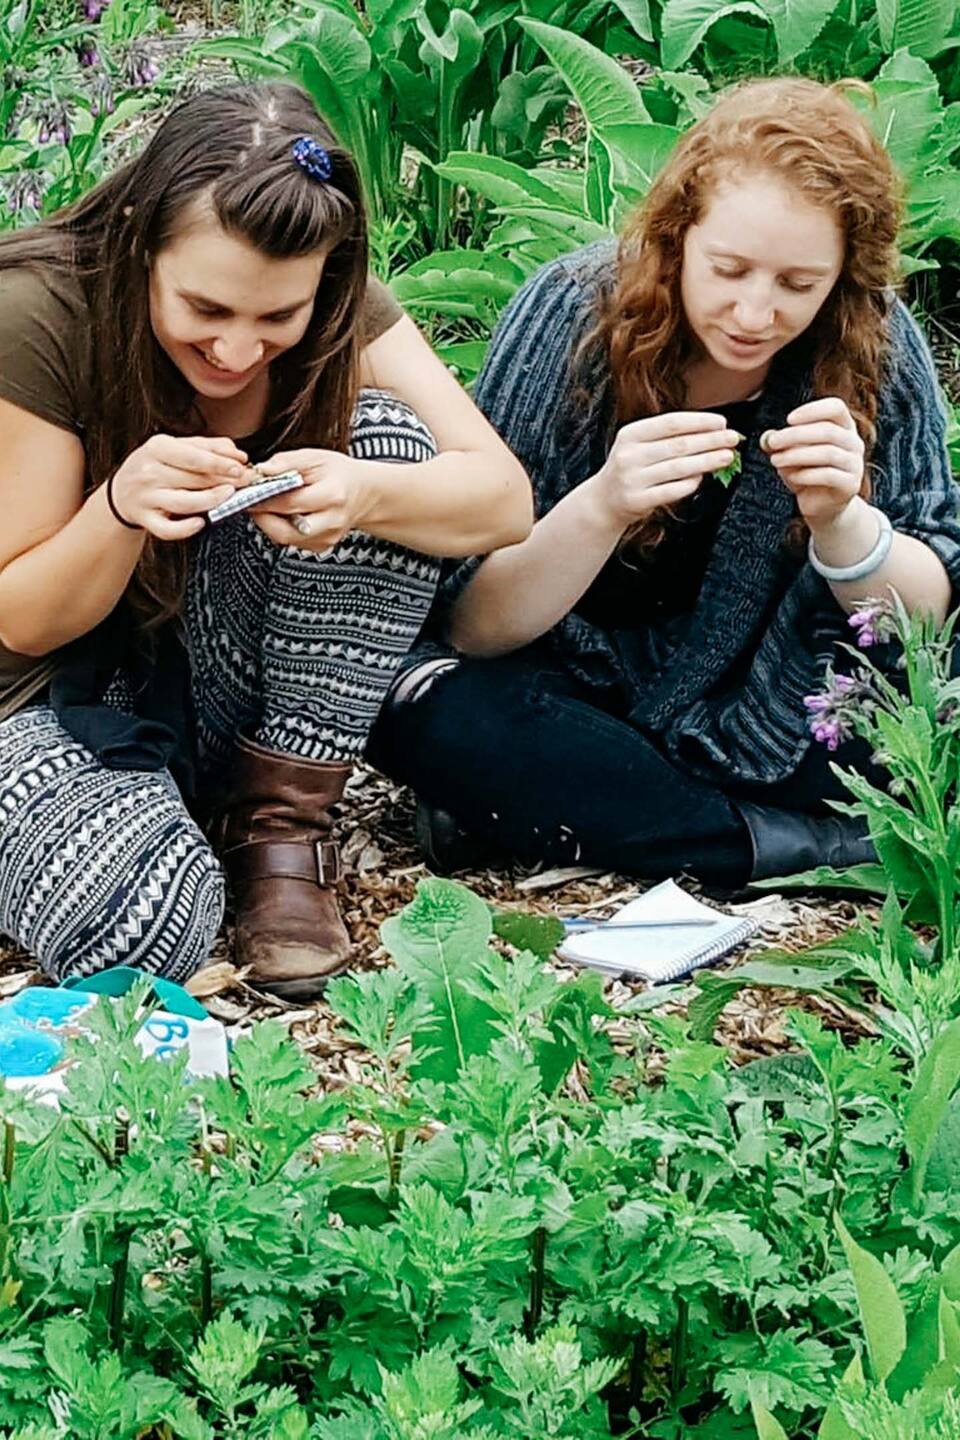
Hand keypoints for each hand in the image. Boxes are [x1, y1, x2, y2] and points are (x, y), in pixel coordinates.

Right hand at [109, 435, 247, 539]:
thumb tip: (238, 454)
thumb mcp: (177, 447)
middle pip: (192, 479)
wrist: (122, 490)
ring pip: (184, 503)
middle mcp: (149, 472)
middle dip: (223, 481)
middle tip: (245, 483)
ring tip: (229, 497)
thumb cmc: (156, 466)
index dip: (220, 463)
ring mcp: (146, 497)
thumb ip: (209, 447)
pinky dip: (185, 529)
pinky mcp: (146, 519)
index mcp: (157, 448)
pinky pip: (167, 529)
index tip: (241, 466)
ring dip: (210, 501)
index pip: (193, 457)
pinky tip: (201, 523)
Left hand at [251, 449, 368, 549]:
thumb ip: (286, 462)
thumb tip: (260, 470)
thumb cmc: (338, 472)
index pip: (289, 503)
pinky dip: (280, 528)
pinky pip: (292, 542)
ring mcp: (327, 537)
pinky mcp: (322, 546)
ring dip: (269, 524)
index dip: (263, 499)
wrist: (364, 492)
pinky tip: (280, 514)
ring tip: (264, 505)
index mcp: (332, 496)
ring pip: (286, 539)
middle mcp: (331, 522)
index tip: (247, 491)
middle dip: (262, 518)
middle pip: (285, 531)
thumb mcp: (315, 457)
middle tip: (250, 502)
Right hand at [591, 412, 740, 530]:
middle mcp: (629, 455)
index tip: (722, 422)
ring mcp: (633, 479)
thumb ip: (670, 437)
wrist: (604, 500)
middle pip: (679, 445)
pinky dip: (691, 483)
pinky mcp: (638, 500)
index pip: (671, 423)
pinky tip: (703, 477)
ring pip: (679, 468)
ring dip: (707, 461)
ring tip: (728, 456)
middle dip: (710, 441)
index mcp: (631, 434)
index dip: (699, 422)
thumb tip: (714, 430)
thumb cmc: (632, 468)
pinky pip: (673, 490)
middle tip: (734, 438)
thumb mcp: (641, 445)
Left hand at [762, 397, 864, 530]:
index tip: (788, 419)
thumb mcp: (790, 454)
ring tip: (775, 460)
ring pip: (828, 453)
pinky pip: (829, 475)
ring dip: (797, 455)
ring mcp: (855, 464)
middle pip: (828, 430)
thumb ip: (779, 444)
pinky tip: (791, 477)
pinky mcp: (850, 485)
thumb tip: (767, 438)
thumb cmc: (806, 473)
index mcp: (844, 427)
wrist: (821, 506)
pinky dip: (807, 475)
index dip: (813, 410)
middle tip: (773, 443)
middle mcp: (854, 442)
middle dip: (796, 435)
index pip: (836, 407)